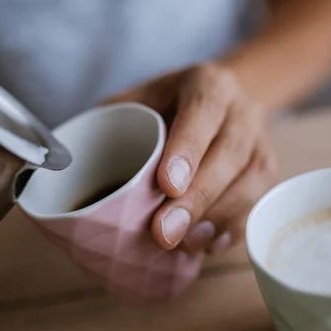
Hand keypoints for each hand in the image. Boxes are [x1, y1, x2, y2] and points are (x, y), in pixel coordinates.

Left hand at [103, 64, 279, 252]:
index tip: (166, 186)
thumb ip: (108, 123)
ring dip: (220, 218)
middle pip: (230, 153)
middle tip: (165, 234)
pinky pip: (259, 203)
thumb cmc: (168, 108)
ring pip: (252, 181)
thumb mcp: (135, 100)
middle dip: (199, 197)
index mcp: (208, 85)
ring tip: (187, 246)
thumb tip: (62, 165)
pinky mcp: (268, 172)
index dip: (188, 149)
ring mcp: (261, 142)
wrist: (221, 105)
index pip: (203, 111)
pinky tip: (207, 245)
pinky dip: (234, 229)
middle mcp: (241, 110)